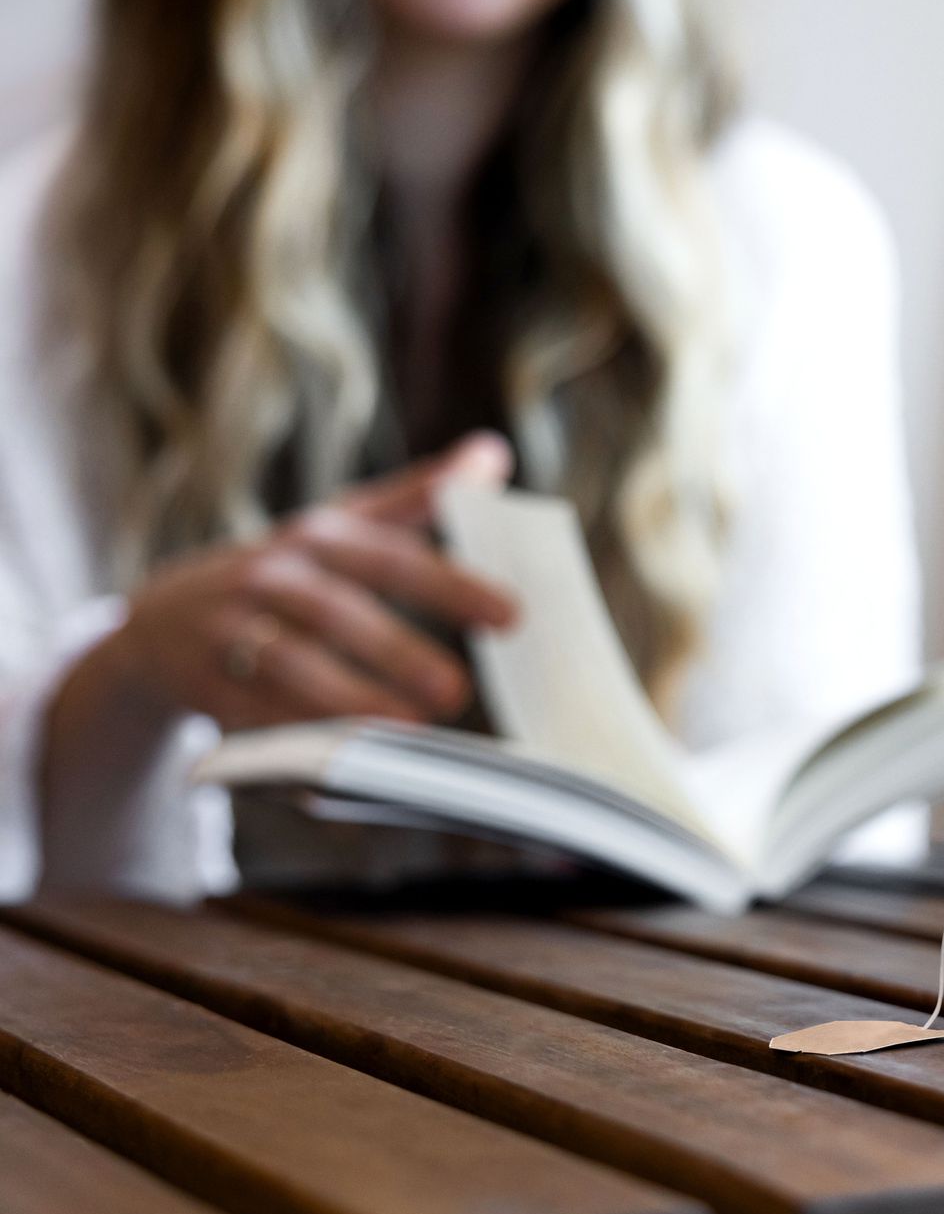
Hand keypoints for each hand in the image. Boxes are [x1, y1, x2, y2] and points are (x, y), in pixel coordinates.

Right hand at [87, 433, 520, 729]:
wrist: (162, 622)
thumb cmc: (284, 573)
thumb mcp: (341, 527)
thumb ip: (418, 498)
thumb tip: (494, 453)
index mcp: (315, 538)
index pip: (390, 557)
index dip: (450, 585)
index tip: (511, 616)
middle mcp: (270, 578)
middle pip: (336, 612)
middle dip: (396, 652)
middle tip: (455, 691)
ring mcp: (229, 630)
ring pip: (288, 664)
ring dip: (346, 698)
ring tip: (406, 730)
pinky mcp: (203, 683)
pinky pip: (251, 713)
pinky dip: (295, 737)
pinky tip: (343, 761)